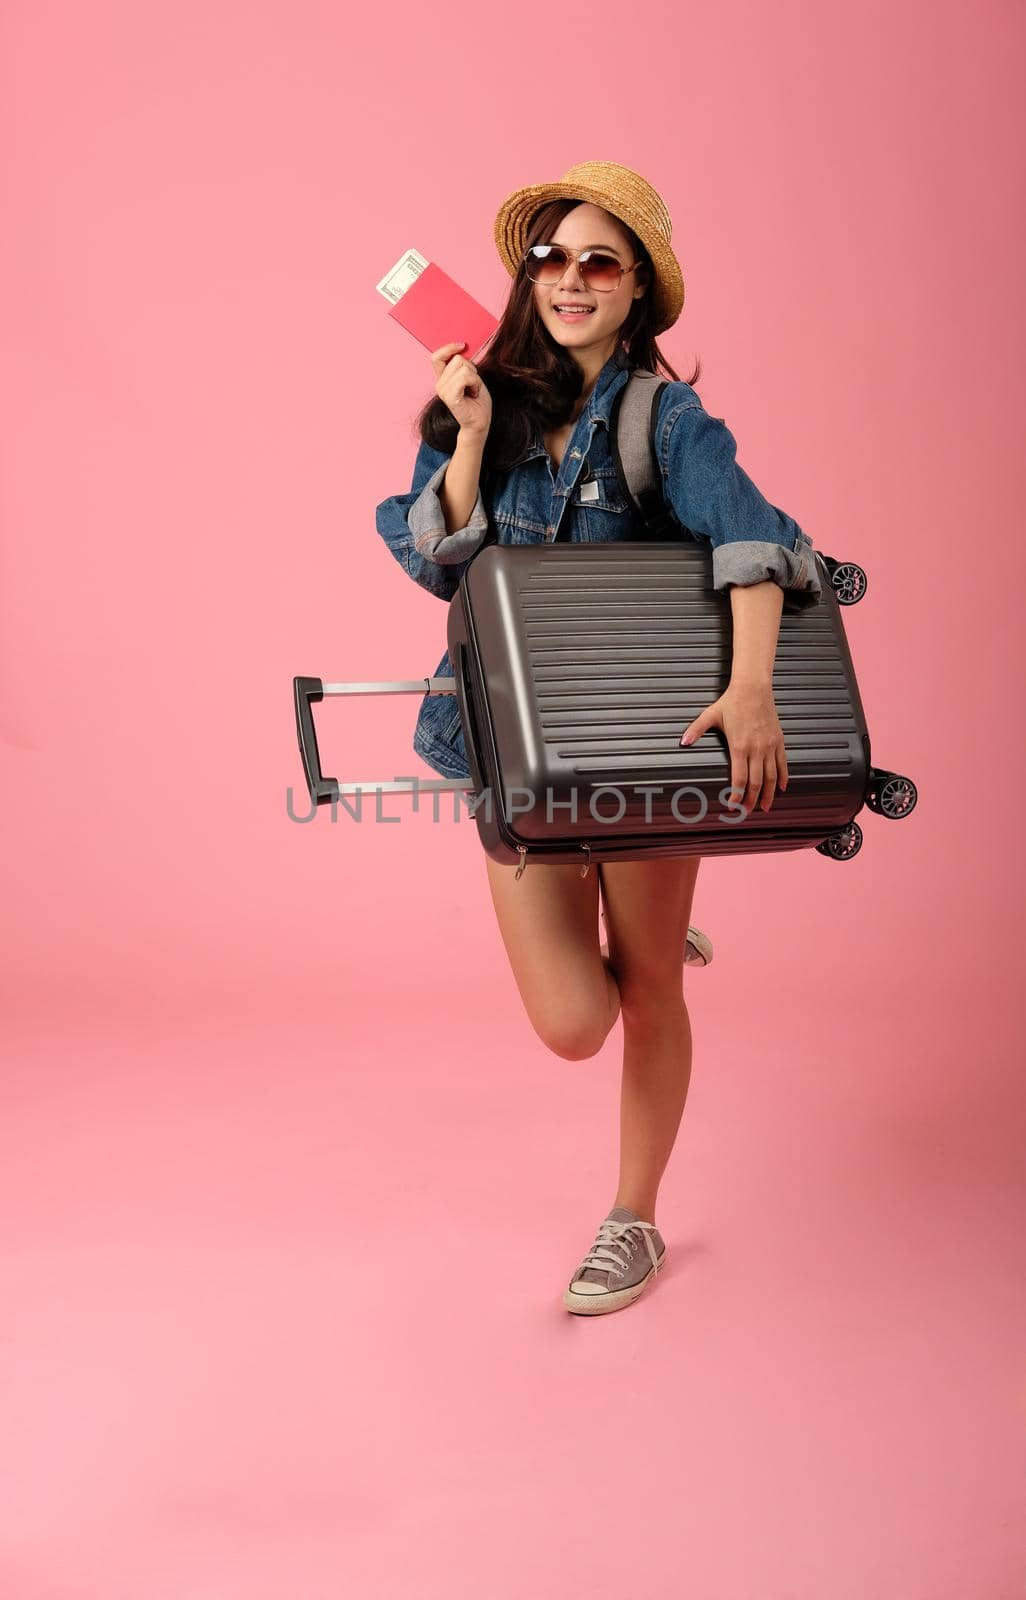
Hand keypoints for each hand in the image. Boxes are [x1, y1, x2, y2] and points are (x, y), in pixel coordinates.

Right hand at [430, 342, 492, 438]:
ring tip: (473, 390)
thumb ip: (464, 365)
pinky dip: (475, 383)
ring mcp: (443, 390)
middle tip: (473, 385)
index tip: (463, 345)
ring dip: (475, 378)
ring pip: (463, 367)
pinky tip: (474, 394)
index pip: (437, 356)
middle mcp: (439, 384)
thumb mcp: (471, 377)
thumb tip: (463, 347)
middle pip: (458, 359)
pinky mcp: (450, 397)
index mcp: (443, 378)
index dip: (449, 348)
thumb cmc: (477, 401)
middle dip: (472, 369)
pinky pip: (465, 377)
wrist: (480, 422)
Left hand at [679, 682, 788, 815]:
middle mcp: (756, 749)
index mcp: (739, 746)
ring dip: (768, 795)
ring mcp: (770, 746)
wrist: (753, 688)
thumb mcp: (710, 715)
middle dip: (752, 801)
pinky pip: (783, 764)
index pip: (739, 779)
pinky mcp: (779, 741)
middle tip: (747, 812)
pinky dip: (783, 778)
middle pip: (756, 783)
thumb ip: (696, 730)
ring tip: (765, 807)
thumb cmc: (731, 701)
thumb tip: (683, 742)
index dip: (737, 796)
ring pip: (772, 777)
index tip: (732, 805)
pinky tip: (782, 789)